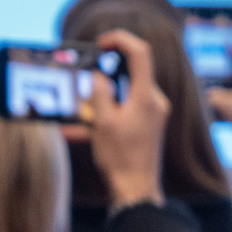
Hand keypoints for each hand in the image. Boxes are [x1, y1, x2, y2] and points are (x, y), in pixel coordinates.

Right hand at [80, 30, 167, 207]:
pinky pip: (123, 111)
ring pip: (124, 94)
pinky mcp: (147, 126)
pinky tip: (78, 129)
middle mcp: (154, 102)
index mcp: (146, 97)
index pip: (140, 53)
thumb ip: (100, 94)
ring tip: (78, 114)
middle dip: (104, 75)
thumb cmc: (120, 158)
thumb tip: (97, 75)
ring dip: (100, 100)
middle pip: (131, 73)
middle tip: (83, 80)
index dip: (121, 40)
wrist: (136, 190)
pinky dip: (103, 116)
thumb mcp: (102, 123)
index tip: (100, 43)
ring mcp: (152, 114)